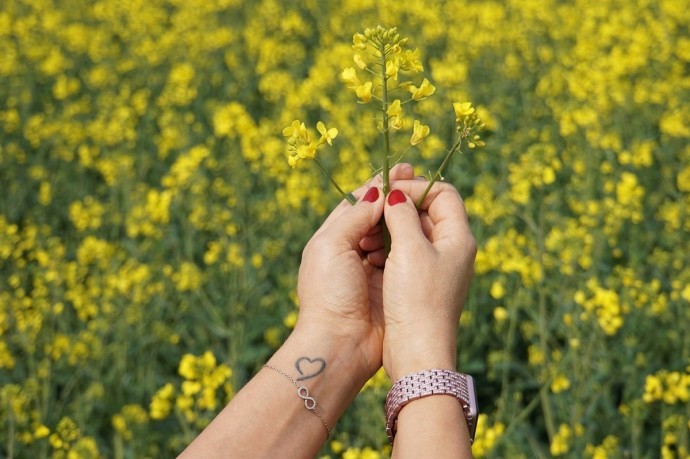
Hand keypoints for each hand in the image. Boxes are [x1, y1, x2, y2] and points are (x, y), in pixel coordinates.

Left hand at [294, 164, 414, 383]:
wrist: (340, 344)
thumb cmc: (329, 292)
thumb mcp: (332, 245)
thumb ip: (355, 215)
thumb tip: (378, 191)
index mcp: (332, 237)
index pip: (358, 201)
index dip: (380, 184)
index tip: (404, 169)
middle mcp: (351, 249)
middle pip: (377, 215)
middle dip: (396, 197)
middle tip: (420, 180)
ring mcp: (372, 267)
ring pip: (392, 233)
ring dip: (405, 218)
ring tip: (424, 203)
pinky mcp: (390, 284)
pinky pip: (403, 255)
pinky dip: (411, 242)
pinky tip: (425, 231)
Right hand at [381, 182, 475, 380]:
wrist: (418, 353)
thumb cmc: (416, 300)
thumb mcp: (409, 250)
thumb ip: (403, 215)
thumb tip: (396, 194)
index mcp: (458, 238)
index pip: (442, 193)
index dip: (416, 187)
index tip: (389, 192)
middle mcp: (453, 249)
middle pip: (429, 210)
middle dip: (401, 205)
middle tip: (374, 209)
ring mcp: (438, 267)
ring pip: (415, 232)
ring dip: (392, 227)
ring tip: (370, 235)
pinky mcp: (423, 283)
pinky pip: (407, 253)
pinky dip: (390, 247)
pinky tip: (372, 253)